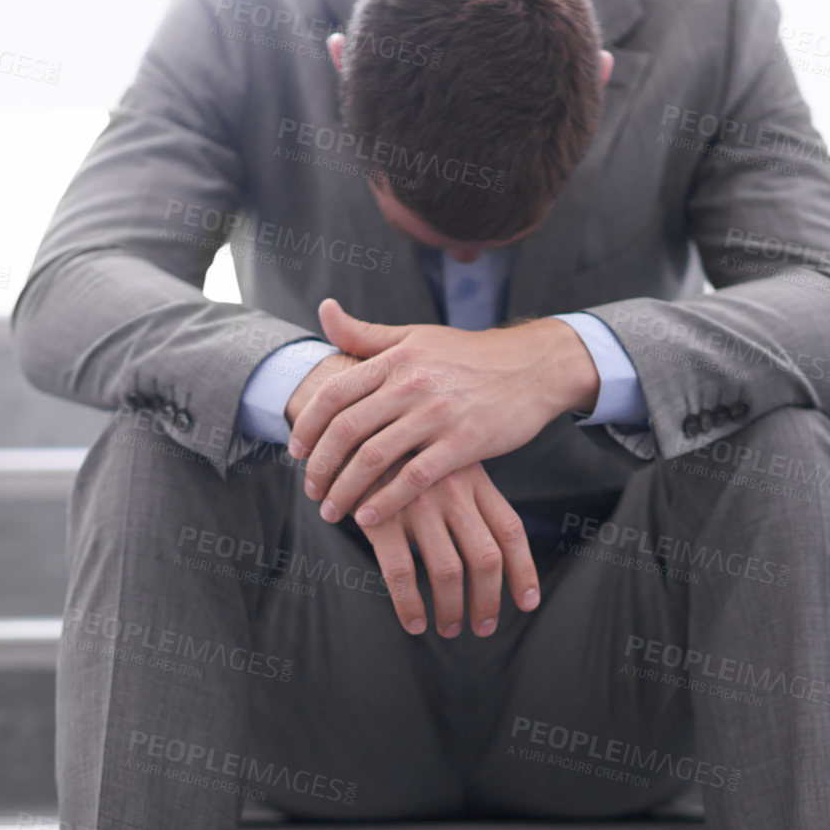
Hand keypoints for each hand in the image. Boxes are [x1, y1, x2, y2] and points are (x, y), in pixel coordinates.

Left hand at [287, 297, 598, 527]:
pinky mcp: (464, 442)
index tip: (296, 451)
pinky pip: (415, 477)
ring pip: (375, 457)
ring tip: (331, 510)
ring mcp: (438, 414)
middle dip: (321, 466)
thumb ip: (366, 333)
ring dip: (345, 490)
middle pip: (347, 429)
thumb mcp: (416, 336)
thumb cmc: (470, 355)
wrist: (534, 366)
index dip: (307, 425)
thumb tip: (324, 310)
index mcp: (395, 359)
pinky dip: (387, 501)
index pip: (334, 393)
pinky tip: (369, 518)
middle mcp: (411, 384)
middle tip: (310, 490)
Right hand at [359, 459, 540, 637]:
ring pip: (448, 571)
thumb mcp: (445, 463)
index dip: (524, 572)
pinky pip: (401, 572)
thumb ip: (469, 498)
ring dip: (451, 610)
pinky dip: (410, 605)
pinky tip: (414, 624)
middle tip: (483, 627)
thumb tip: (490, 553)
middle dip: (488, 601)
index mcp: (474, 480)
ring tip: (448, 630)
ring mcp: (417, 503)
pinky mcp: (380, 516)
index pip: (510, 530)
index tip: (528, 603)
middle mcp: (452, 491)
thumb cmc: (401, 454)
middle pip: (486, 558)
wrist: (351, 428)